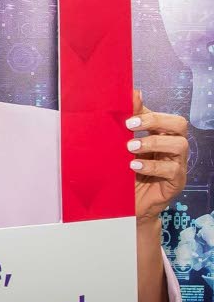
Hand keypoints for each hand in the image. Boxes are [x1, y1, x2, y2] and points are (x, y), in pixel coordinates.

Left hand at [128, 89, 188, 223]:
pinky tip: (135, 166)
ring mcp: (177, 164)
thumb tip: (130, 95)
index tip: (126, 112)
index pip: (162, 116)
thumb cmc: (125, 175)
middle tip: (129, 126)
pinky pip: (172, 169)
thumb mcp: (121, 150)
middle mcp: (172, 147)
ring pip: (180, 144)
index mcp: (161, 136)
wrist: (127, 207)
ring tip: (131, 148)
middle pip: (179, 124)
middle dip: (155, 121)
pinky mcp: (176, 181)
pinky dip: (153, 165)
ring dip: (154, 143)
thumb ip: (125, 127)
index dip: (146, 112)